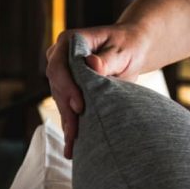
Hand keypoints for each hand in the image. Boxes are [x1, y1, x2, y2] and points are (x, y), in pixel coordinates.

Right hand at [45, 24, 148, 158]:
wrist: (132, 49)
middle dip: (66, 111)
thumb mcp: (121, 50)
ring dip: (67, 123)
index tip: (79, 105)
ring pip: (61, 101)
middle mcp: (60, 58)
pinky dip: (71, 126)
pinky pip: (68, 108)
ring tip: (71, 146)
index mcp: (69, 42)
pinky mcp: (70, 89)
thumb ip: (107, 59)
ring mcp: (64, 74)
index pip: (59, 66)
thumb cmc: (128, 46)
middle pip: (57, 87)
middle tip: (75, 133)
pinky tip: (71, 146)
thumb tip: (93, 65)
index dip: (67, 87)